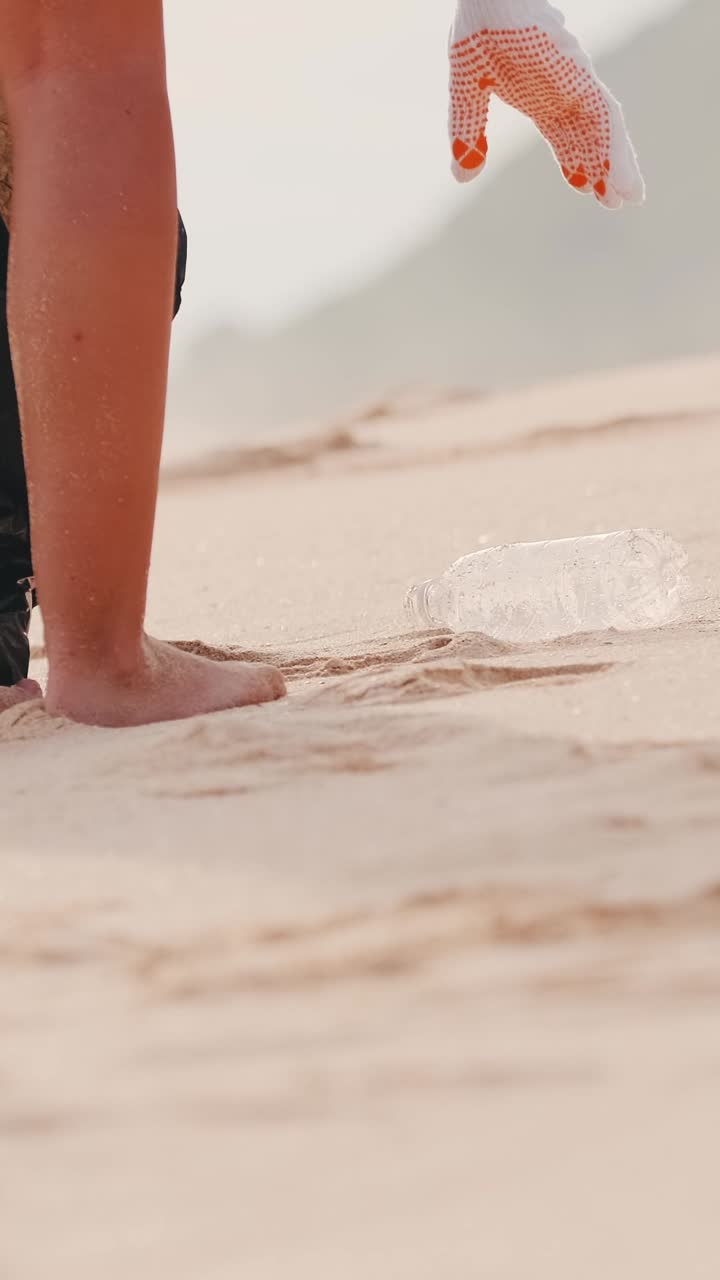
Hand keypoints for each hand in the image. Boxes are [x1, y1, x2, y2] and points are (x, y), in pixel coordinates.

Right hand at [449, 0, 644, 208]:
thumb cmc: (477, 28)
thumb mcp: (465, 92)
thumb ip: (466, 133)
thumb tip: (462, 178)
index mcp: (538, 96)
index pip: (563, 136)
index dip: (575, 163)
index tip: (586, 190)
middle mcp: (561, 91)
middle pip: (589, 136)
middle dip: (603, 169)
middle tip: (616, 202)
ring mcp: (573, 81)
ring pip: (604, 129)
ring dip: (617, 164)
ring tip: (629, 196)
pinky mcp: (578, 73)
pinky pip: (603, 114)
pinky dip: (613, 146)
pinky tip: (621, 171)